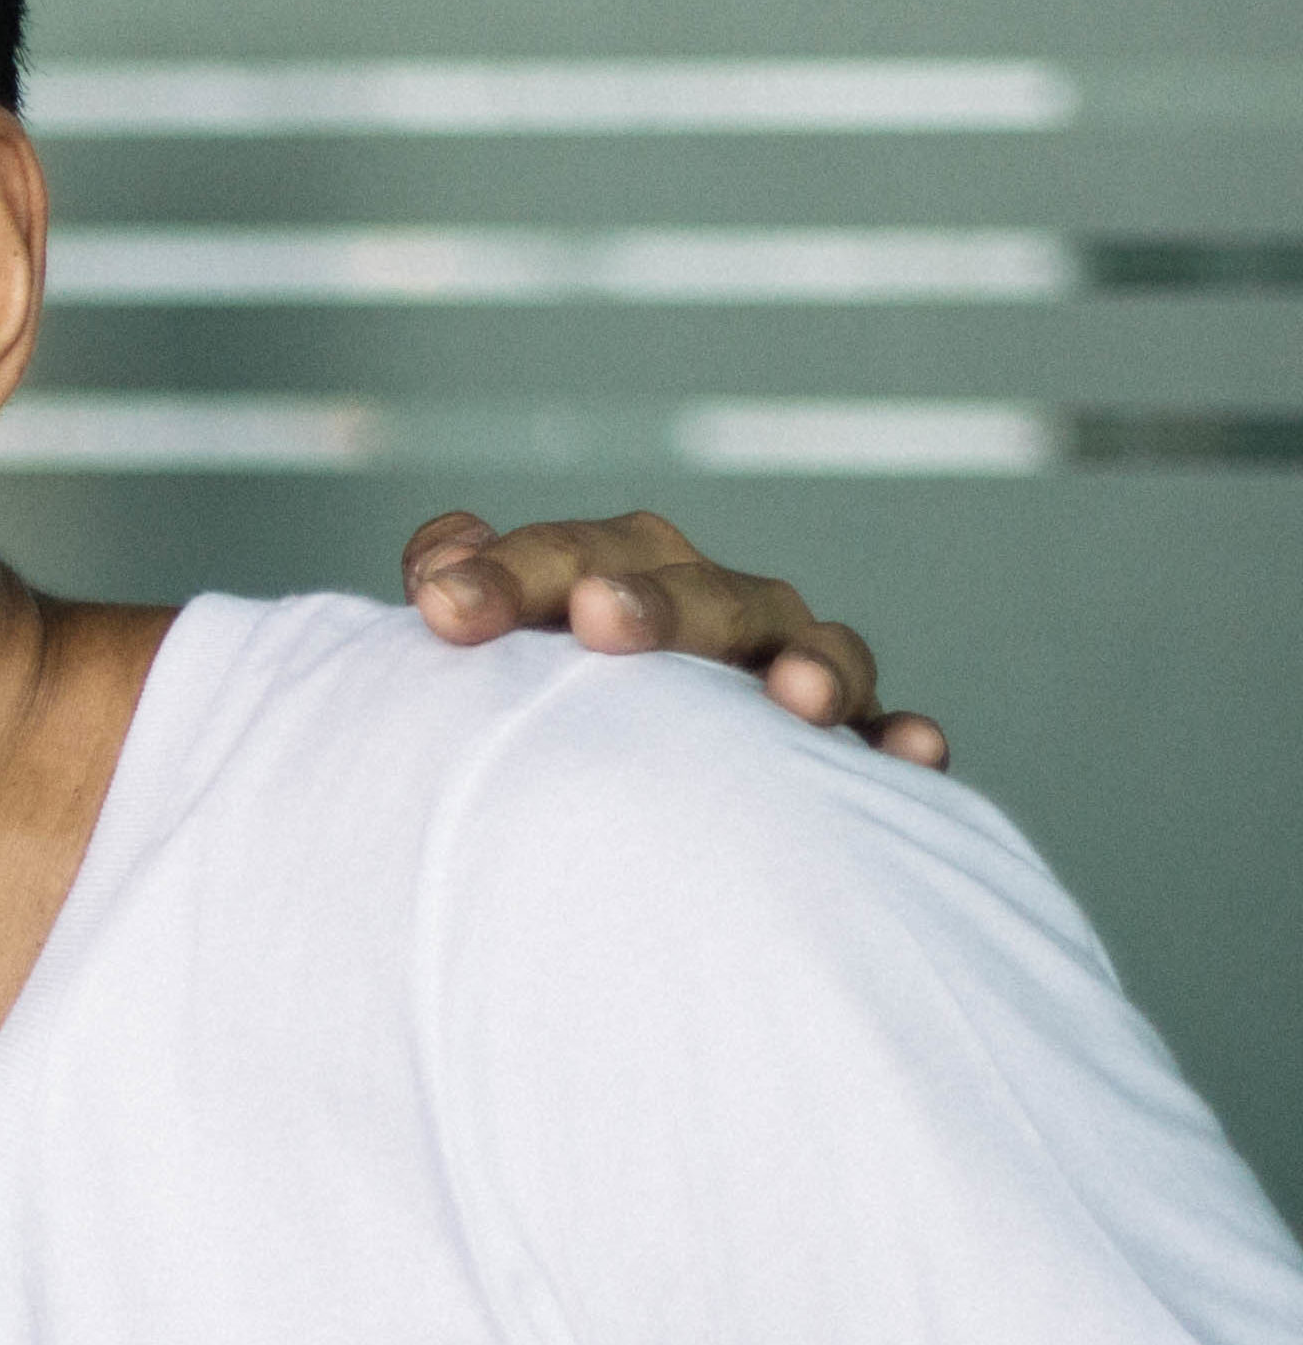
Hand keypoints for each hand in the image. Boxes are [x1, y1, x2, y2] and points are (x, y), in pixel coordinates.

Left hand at [402, 510, 947, 769]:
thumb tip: (440, 557)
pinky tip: (905, 754)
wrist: (627, 786)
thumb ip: (462, 588)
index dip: (510, 573)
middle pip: (695, 590)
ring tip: (796, 696)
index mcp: (623, 577)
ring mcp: (789, 669)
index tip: (439, 605)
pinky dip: (897, 738)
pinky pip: (883, 735)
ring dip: (806, 662)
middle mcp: (715, 610)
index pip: (572, 557)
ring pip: (808, 648)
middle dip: (650, 602)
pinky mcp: (847, 744)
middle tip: (596, 619)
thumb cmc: (543, 707)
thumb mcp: (496, 645)